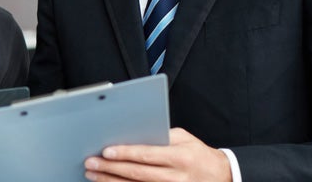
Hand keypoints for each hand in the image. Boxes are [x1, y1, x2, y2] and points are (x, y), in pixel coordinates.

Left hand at [83, 127, 231, 181]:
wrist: (221, 177)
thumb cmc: (199, 155)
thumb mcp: (185, 139)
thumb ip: (161, 137)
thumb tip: (132, 135)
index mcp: (180, 158)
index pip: (147, 155)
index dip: (125, 153)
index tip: (106, 151)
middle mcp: (175, 177)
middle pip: (136, 174)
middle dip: (110, 168)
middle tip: (90, 162)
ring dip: (110, 181)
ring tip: (93, 175)